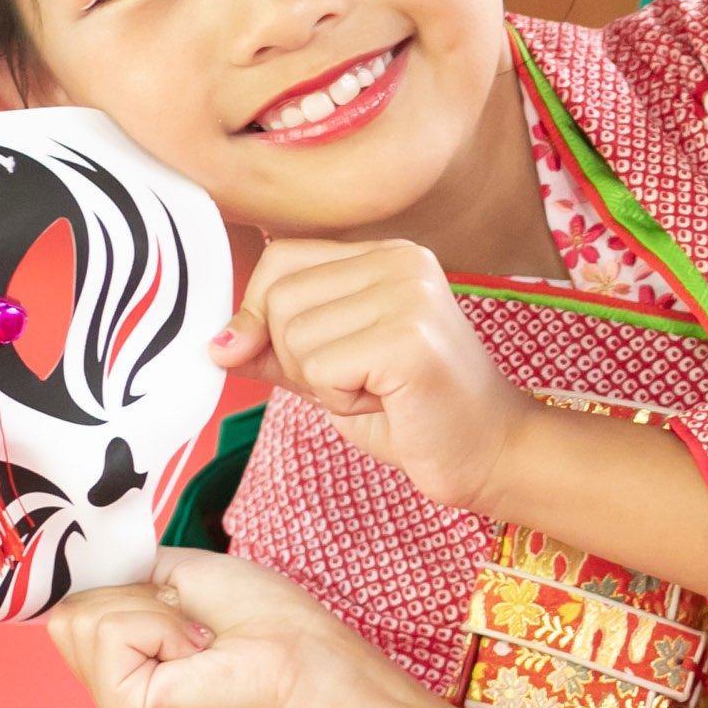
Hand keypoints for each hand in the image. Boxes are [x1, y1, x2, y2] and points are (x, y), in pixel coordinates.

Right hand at [42, 546, 418, 707]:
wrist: (308, 659)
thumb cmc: (267, 621)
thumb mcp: (179, 576)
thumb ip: (122, 574)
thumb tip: (70, 560)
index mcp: (123, 661)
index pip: (71, 601)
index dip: (111, 583)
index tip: (165, 593)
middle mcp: (111, 690)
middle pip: (70, 609)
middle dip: (135, 597)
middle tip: (193, 625)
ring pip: (82, 617)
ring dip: (151, 612)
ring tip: (197, 642)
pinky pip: (109, 634)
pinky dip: (157, 628)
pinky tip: (195, 657)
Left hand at [212, 237, 531, 513]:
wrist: (491, 454)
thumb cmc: (414, 411)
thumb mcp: (329, 368)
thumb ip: (274, 345)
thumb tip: (216, 342)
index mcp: (385, 253)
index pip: (279, 260)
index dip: (265, 317)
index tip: (301, 360)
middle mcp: (401, 260)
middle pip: (278, 299)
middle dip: (298, 359)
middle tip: (359, 381)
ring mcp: (410, 295)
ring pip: (293, 337)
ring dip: (322, 384)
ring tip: (377, 391)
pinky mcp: (410, 340)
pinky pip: (320, 370)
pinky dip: (340, 402)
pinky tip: (387, 402)